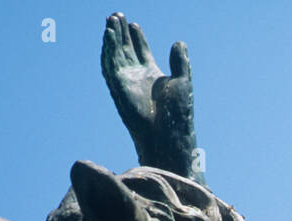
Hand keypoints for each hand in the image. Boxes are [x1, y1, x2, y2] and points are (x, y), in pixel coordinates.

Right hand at [101, 13, 199, 180]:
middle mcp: (137, 76)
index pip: (141, 50)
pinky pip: (110, 64)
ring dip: (112, 37)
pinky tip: (110, 34)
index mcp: (152, 74)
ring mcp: (126, 81)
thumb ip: (180, 61)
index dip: (137, 37)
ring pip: (115, 54)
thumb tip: (179, 42)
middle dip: (121, 32)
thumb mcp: (183, 81)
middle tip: (117, 14)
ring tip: (111, 19)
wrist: (169, 134)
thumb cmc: (178, 114)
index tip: (133, 23)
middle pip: (125, 48)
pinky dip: (108, 49)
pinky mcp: (118, 87)